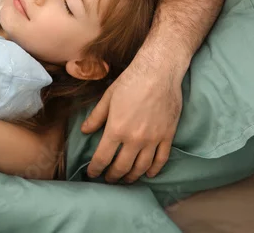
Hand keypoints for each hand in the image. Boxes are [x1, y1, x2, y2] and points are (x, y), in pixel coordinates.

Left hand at [81, 53, 182, 182]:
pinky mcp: (167, 136)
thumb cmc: (130, 82)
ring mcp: (153, 139)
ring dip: (132, 176)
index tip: (92, 173)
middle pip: (122, 167)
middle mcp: (134, 139)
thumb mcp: (107, 98)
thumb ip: (96, 117)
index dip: (96, 169)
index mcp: (116, 129)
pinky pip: (161, 159)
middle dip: (113, 176)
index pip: (102, 157)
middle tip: (108, 179)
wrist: (158, 73)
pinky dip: (154, 170)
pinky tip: (149, 174)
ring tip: (126, 179)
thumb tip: (85, 131)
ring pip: (141, 167)